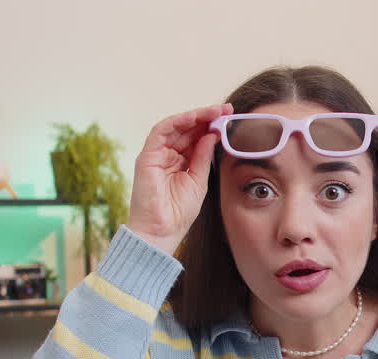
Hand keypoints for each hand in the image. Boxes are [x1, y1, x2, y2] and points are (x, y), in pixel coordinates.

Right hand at [126, 103, 232, 254]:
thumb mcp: (198, 180)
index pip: (196, 138)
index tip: (230, 117)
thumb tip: (212, 134)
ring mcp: (156, 154)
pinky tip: (194, 117)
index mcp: (180, 162)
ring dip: (195, 116)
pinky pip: (161, 131)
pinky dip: (177, 121)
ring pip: (175, 126)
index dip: (211, 126)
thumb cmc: (179, 212)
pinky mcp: (147, 156)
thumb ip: (203, 157)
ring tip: (215, 111)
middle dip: (207, 117)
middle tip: (226, 109)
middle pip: (187, 129)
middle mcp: (167, 155)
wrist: (162, 231)